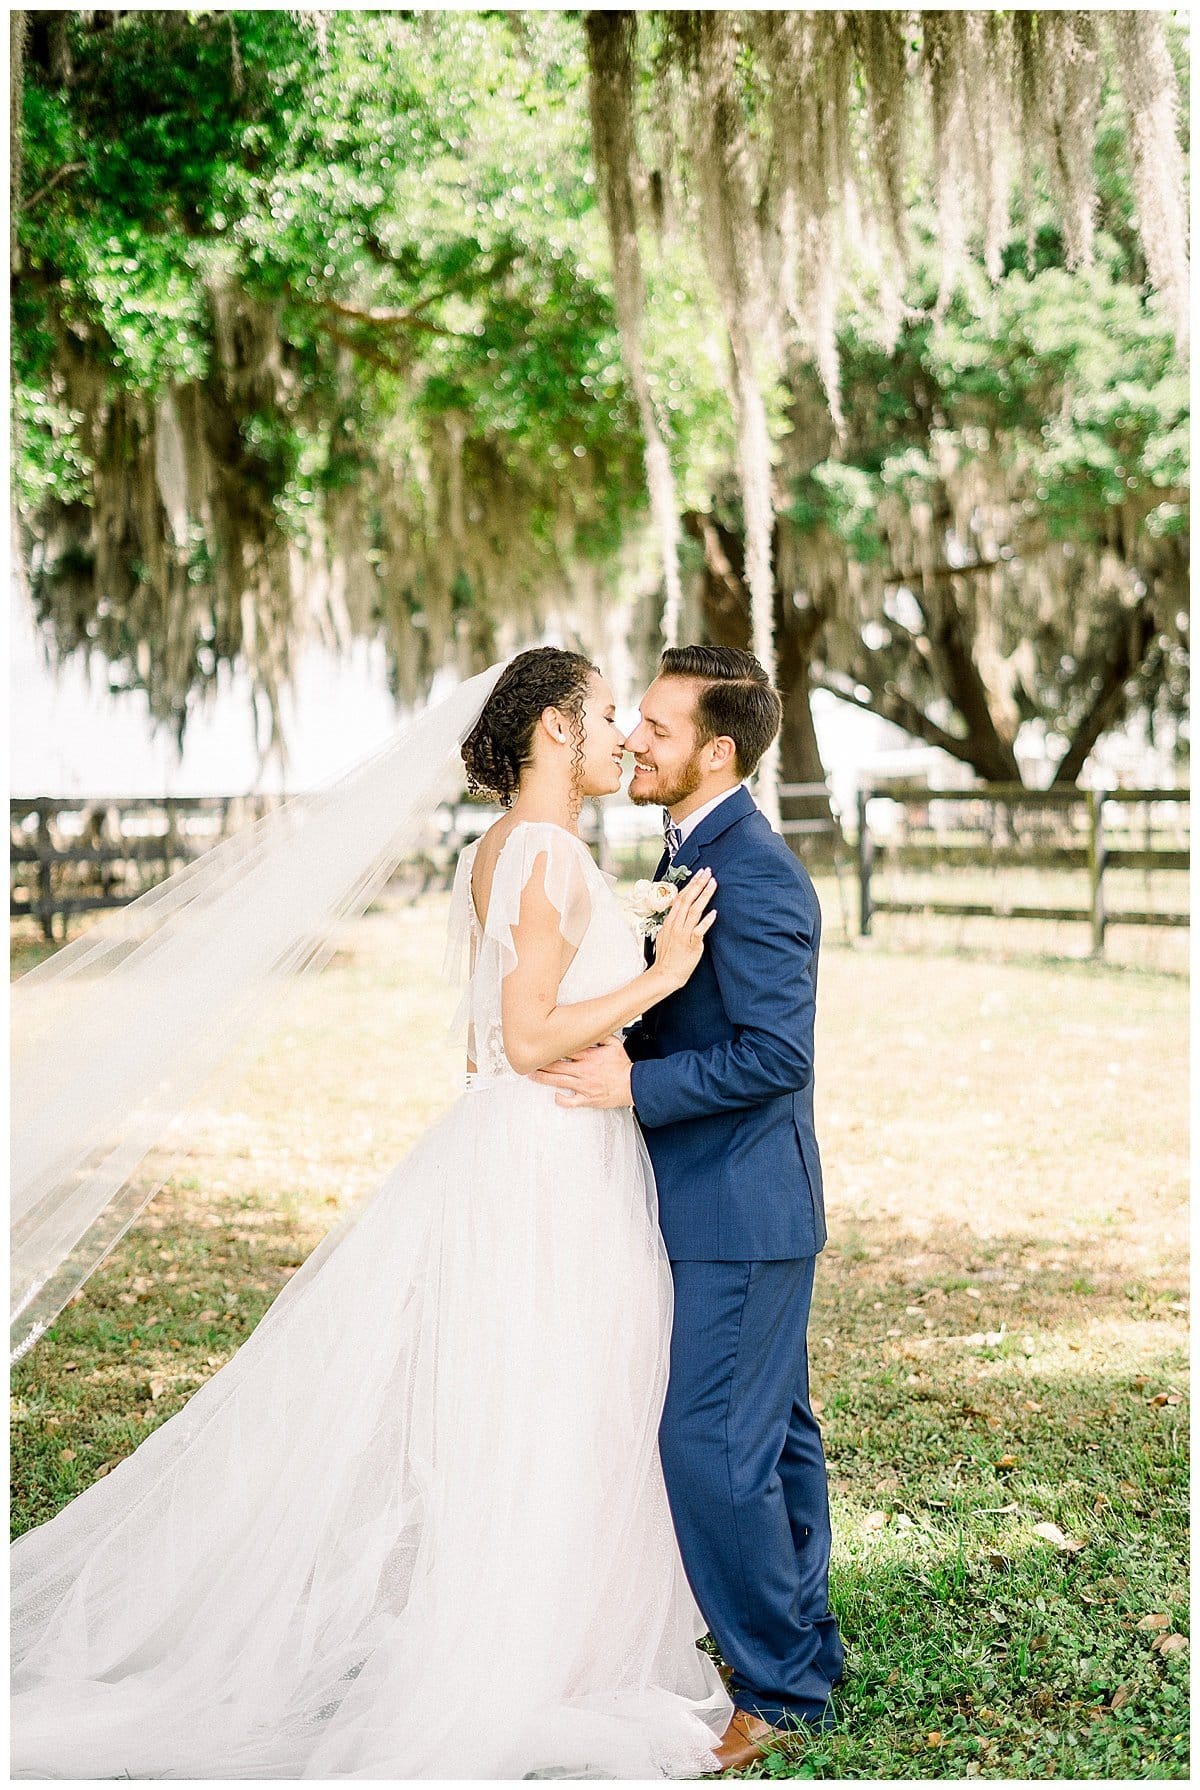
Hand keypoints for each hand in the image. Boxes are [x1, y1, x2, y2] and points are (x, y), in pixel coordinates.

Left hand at [531, 1036, 632, 1108]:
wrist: (633, 1085)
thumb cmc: (622, 1066)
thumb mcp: (614, 1044)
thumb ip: (600, 1034)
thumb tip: (590, 1027)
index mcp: (589, 1056)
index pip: (565, 1049)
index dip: (551, 1047)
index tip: (540, 1044)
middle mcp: (583, 1070)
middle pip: (556, 1065)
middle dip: (541, 1063)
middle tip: (529, 1060)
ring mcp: (584, 1086)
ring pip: (558, 1081)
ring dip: (543, 1078)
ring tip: (531, 1075)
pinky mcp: (587, 1099)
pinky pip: (571, 1102)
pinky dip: (562, 1100)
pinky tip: (555, 1096)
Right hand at [651, 866, 716, 993]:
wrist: (665, 974)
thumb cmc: (666, 956)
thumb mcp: (665, 934)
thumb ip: (673, 922)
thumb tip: (680, 910)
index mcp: (669, 921)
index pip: (680, 897)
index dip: (691, 884)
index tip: (699, 874)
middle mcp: (676, 924)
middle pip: (688, 899)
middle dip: (698, 884)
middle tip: (708, 872)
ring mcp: (683, 933)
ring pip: (695, 910)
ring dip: (704, 895)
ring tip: (713, 883)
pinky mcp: (692, 944)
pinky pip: (700, 930)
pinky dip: (707, 920)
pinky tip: (714, 912)